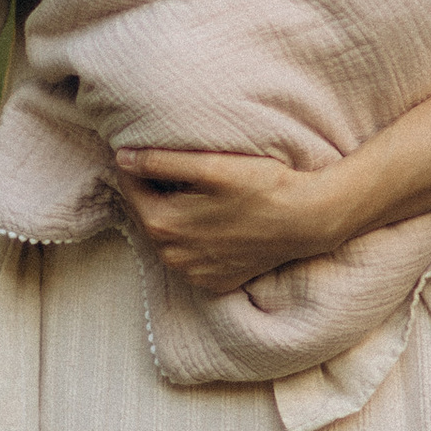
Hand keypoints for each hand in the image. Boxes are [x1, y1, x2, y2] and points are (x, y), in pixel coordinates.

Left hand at [112, 147, 345, 296]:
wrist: (308, 221)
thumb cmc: (263, 187)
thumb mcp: (212, 166)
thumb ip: (161, 161)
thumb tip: (122, 158)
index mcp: (163, 225)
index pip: (130, 189)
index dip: (135, 165)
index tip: (145, 149)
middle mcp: (171, 257)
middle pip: (147, 215)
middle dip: (152, 191)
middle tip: (170, 166)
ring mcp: (193, 273)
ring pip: (166, 238)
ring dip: (171, 215)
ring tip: (193, 191)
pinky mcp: (214, 281)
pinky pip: (189, 256)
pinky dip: (192, 238)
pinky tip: (211, 220)